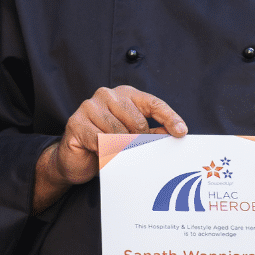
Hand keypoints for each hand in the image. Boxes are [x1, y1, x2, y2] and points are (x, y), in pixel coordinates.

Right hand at [33, 86, 186, 210]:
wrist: (74, 160)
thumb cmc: (105, 145)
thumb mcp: (131, 137)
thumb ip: (151, 133)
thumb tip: (175, 134)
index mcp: (124, 94)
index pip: (152, 103)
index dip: (168, 117)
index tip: (181, 132)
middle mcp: (107, 95)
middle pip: (137, 120)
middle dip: (141, 140)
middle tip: (136, 152)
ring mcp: (90, 106)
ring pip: (119, 132)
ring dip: (123, 148)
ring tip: (119, 154)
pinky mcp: (77, 122)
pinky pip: (101, 141)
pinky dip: (107, 152)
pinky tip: (104, 155)